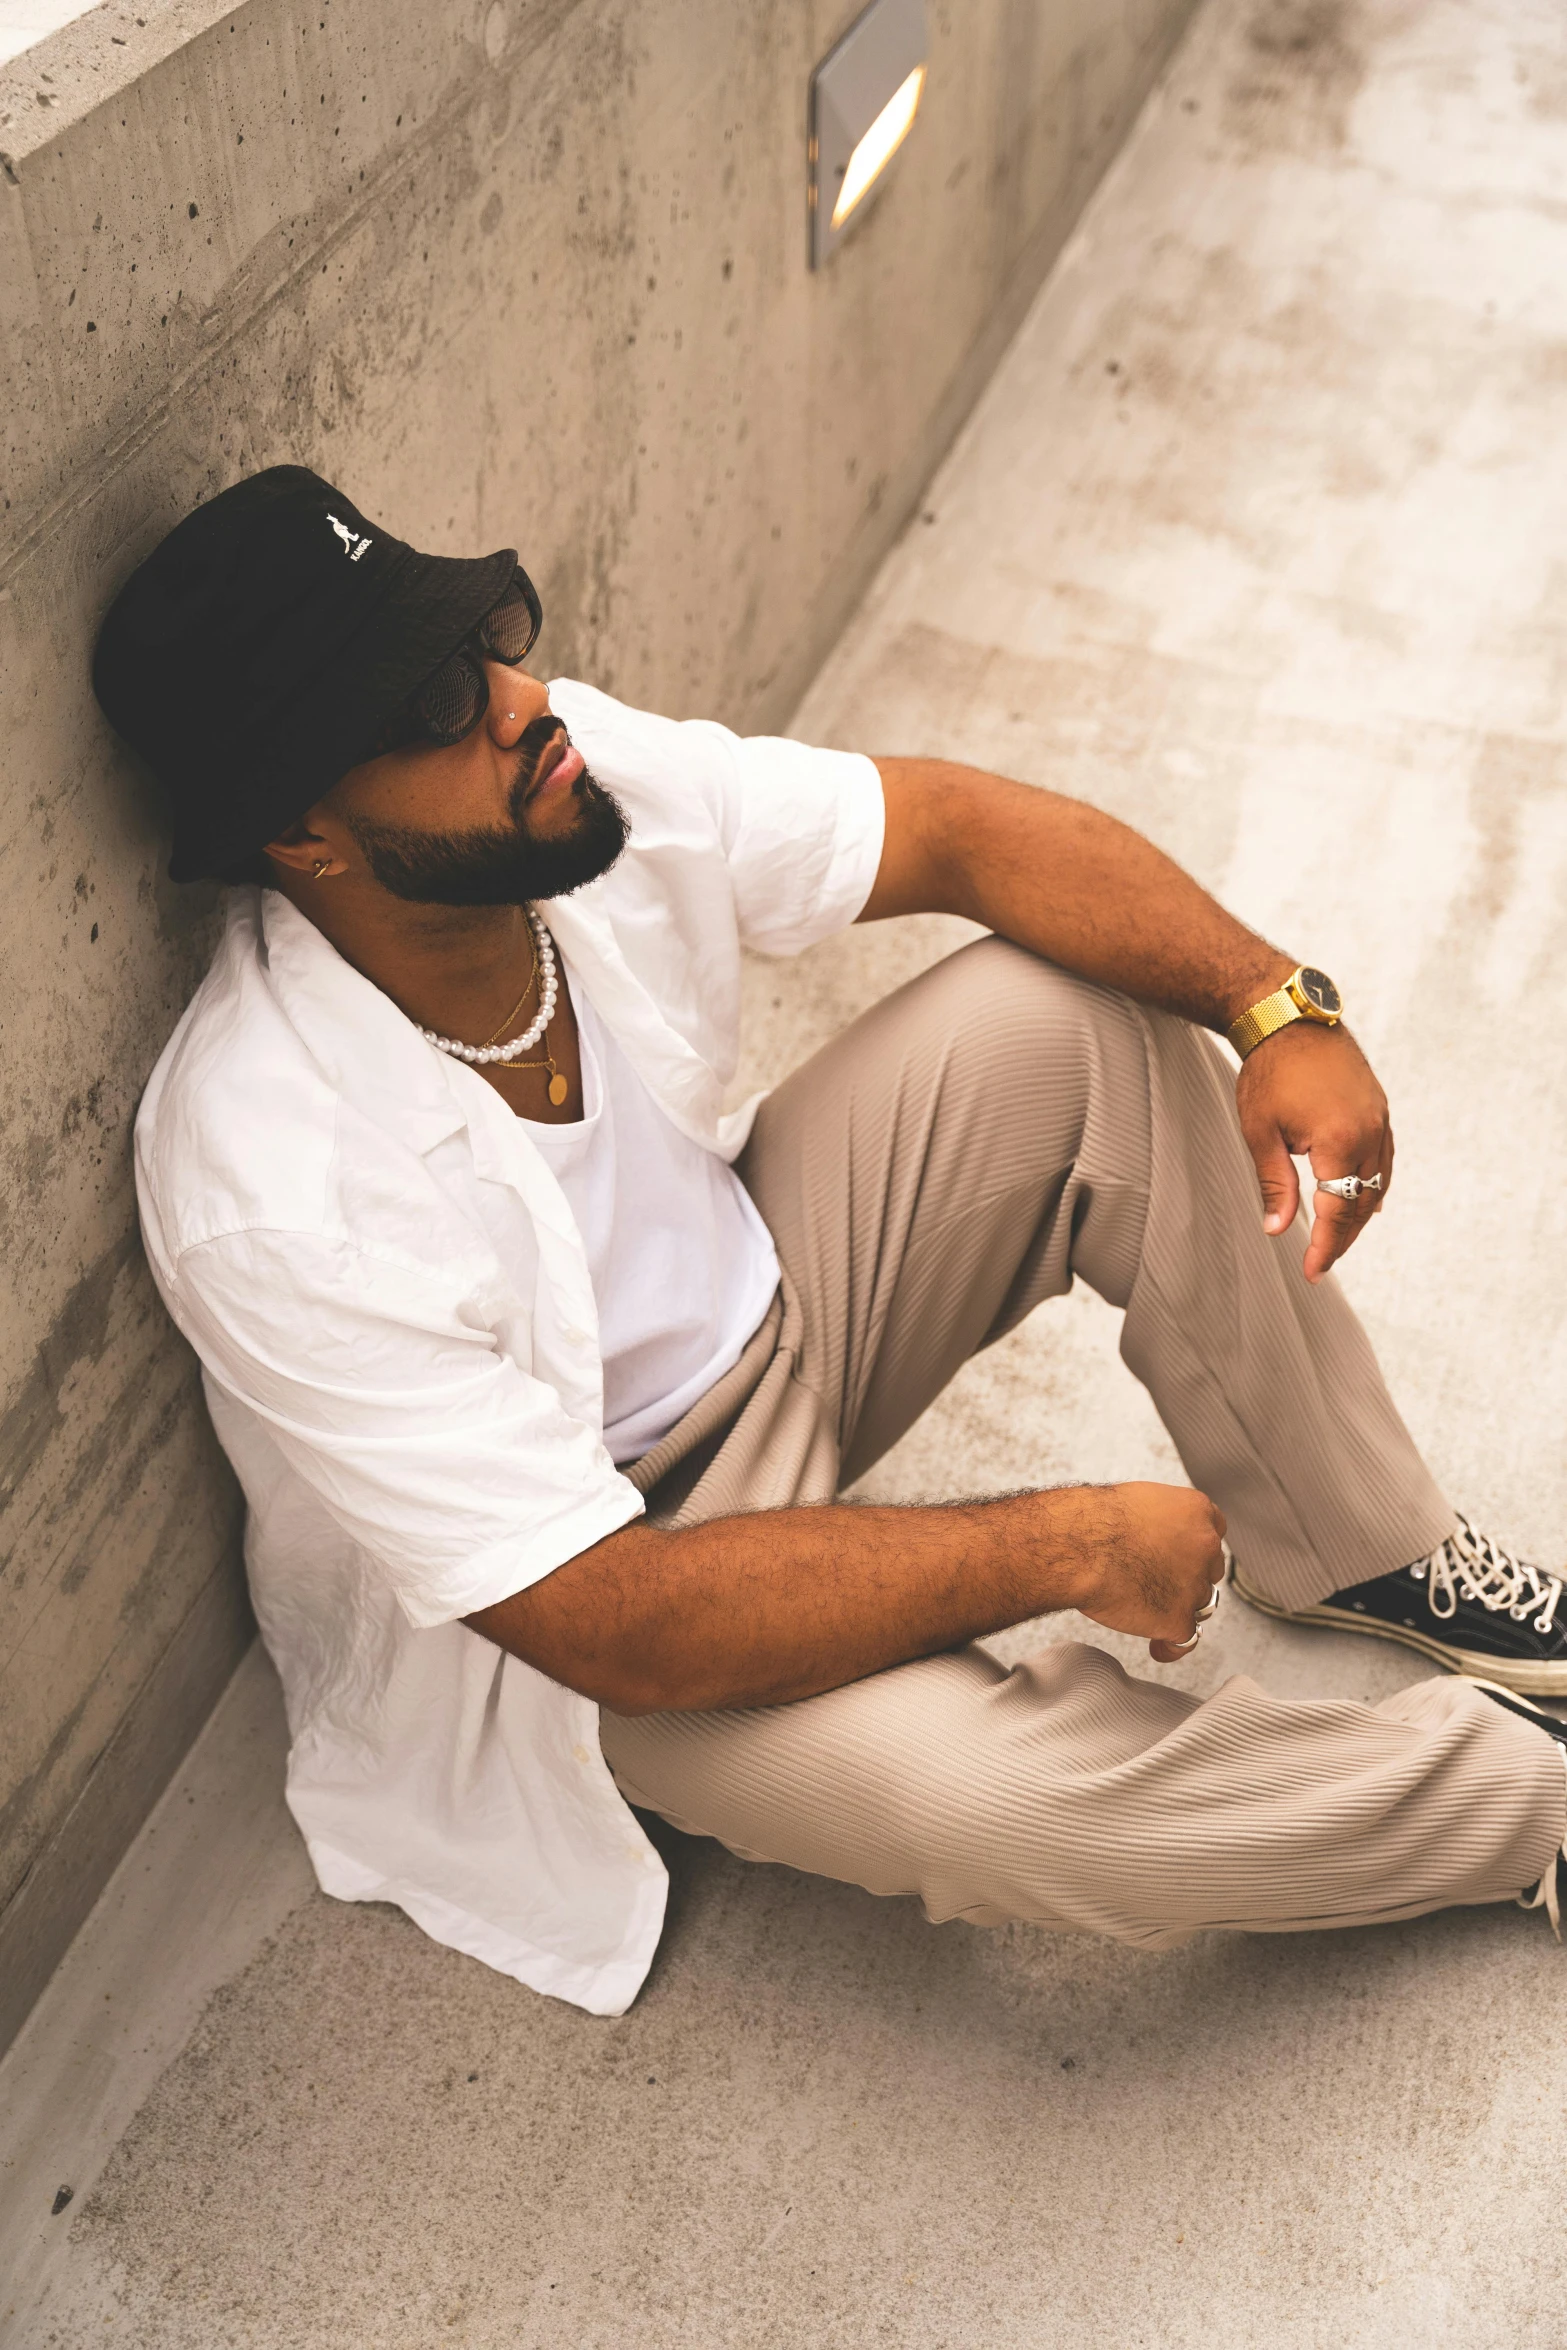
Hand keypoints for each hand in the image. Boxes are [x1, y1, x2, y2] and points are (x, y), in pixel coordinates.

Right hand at [1066, 1483, 1228, 1663]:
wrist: (1080, 1546)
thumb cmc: (1094, 1521)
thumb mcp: (1137, 1500)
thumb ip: (1157, 1519)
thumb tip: (1150, 1535)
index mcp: (1195, 1511)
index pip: (1214, 1530)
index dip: (1196, 1547)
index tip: (1187, 1554)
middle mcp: (1204, 1547)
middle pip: (1208, 1570)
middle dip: (1189, 1577)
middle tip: (1161, 1581)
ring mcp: (1194, 1585)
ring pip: (1199, 1604)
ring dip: (1180, 1609)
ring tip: (1152, 1612)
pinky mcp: (1179, 1619)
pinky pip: (1186, 1640)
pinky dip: (1171, 1646)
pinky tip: (1158, 1647)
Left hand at [1234, 1023, 1392, 1283]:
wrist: (1290, 1019)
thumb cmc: (1268, 1073)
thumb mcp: (1261, 1133)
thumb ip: (1274, 1184)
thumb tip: (1278, 1230)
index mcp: (1339, 1141)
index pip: (1338, 1210)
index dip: (1326, 1246)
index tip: (1312, 1272)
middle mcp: (1369, 1132)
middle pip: (1363, 1202)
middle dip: (1344, 1237)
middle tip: (1321, 1263)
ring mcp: (1379, 1119)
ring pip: (1378, 1182)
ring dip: (1360, 1214)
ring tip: (1338, 1240)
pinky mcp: (1380, 1108)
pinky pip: (1384, 1159)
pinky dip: (1374, 1185)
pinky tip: (1364, 1201)